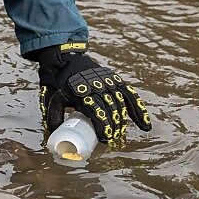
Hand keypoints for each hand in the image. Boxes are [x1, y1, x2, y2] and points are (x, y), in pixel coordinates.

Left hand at [33, 42, 151, 142]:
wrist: (66, 59)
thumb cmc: (59, 82)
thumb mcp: (53, 97)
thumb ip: (55, 116)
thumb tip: (55, 136)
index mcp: (82, 91)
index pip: (97, 112)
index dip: (103, 127)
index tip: (104, 138)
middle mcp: (97, 86)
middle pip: (110, 110)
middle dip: (113, 127)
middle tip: (112, 139)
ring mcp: (108, 82)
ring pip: (120, 105)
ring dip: (122, 122)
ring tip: (120, 134)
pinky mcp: (115, 79)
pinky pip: (130, 95)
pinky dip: (139, 110)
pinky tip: (144, 125)